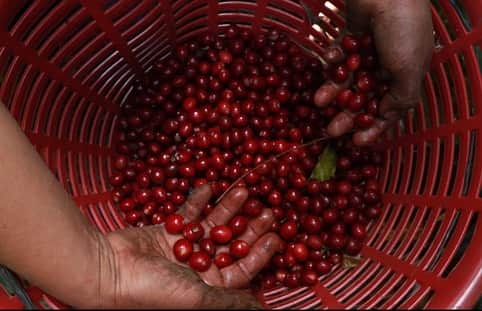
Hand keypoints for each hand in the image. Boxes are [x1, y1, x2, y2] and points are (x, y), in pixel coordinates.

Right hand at [90, 185, 280, 308]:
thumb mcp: (198, 297)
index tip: (277, 235)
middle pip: (231, 245)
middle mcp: (198, 269)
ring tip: (244, 190)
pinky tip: (210, 187)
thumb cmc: (152, 291)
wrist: (107, 272)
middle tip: (268, 210)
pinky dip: (198, 200)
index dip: (261, 253)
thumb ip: (229, 300)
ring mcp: (182, 249)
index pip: (242, 269)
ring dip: (227, 209)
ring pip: (212, 226)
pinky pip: (187, 214)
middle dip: (249, 228)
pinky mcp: (165, 232)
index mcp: (208, 287)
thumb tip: (261, 307)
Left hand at [314, 0, 433, 144]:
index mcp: (404, 78)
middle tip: (330, 130)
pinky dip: (333, 62)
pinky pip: (339, 59)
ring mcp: (367, 55)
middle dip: (347, 116)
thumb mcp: (409, 70)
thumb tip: (385, 117)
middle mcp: (386, 69)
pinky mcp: (350, 41)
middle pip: (363, 100)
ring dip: (332, 93)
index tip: (356, 143)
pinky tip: (329, 60)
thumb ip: (400, 98)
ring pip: (347, 82)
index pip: (387, 111)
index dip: (372, 128)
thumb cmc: (403, 30)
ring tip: (318, 102)